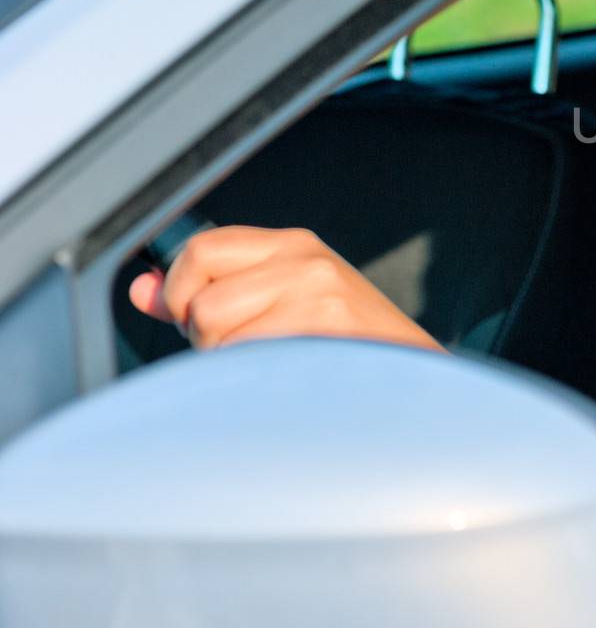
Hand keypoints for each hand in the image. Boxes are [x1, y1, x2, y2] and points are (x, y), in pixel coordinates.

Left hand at [128, 225, 443, 351]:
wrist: (420, 381)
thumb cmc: (349, 351)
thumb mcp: (283, 304)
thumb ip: (211, 293)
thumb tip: (143, 291)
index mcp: (295, 246)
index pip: (200, 249)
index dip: (180, 290)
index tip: (193, 318)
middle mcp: (306, 259)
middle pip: (200, 299)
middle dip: (208, 338)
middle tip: (252, 352)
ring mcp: (318, 291)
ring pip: (216, 331)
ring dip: (232, 363)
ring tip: (278, 368)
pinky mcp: (324, 326)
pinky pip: (245, 358)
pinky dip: (255, 380)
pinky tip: (291, 381)